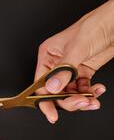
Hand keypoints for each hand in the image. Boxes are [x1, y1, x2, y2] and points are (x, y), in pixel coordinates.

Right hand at [35, 0, 113, 122]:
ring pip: (70, 92)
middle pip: (56, 91)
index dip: (44, 100)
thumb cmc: (95, 25)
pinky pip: (83, 88)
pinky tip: (98, 90)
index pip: (40, 83)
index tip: (51, 113)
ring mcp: (71, 68)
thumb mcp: (77, 49)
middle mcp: (57, 63)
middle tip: (81, 103)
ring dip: (82, 99)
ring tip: (92, 99)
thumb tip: (51, 88)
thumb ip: (64, 70)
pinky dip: (90, 93)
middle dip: (68, 100)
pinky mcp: (84, 71)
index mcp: (48, 55)